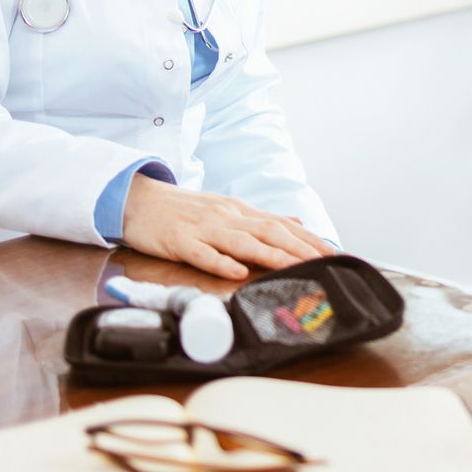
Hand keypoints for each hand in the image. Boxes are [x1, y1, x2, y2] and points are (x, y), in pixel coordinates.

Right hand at [121, 176, 336, 279]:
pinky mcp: (179, 242)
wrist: (138, 200)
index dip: (307, 239)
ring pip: (242, 241)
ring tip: (293, 267)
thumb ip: (260, 219)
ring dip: (270, 254)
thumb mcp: (225, 210)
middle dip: (299, 247)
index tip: (332, 252)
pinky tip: (236, 272)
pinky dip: (220, 262)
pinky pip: (202, 253)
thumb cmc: (183, 210)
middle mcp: (226, 216)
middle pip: (268, 231)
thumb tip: (297, 224)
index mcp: (238, 211)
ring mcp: (203, 229)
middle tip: (324, 262)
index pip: (280, 224)